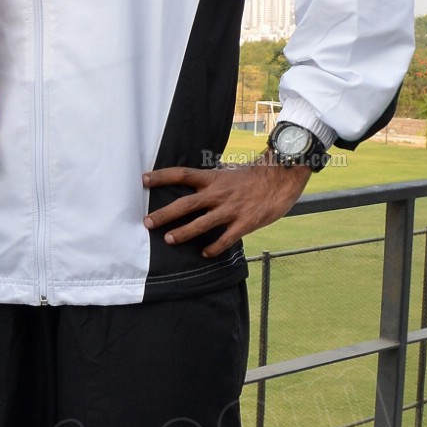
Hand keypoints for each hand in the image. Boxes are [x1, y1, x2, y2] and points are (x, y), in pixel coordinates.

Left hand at [142, 157, 311, 257]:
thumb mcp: (228, 173)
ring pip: (201, 223)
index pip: (182, 174)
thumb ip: (211, 183)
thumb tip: (192, 189)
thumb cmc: (254, 176)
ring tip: (169, 239)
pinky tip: (205, 253)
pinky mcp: (244, 222)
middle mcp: (218, 193)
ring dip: (183, 233)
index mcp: (213, 178)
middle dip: (164, 214)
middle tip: (147, 222)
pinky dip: (213, 247)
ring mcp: (231, 209)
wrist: (283, 177)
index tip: (143, 180)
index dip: (161, 176)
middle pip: (185, 204)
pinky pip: (225, 239)